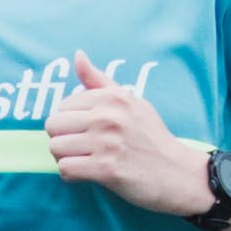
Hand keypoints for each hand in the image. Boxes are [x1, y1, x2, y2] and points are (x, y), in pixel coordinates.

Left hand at [44, 55, 208, 214]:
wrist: (177, 172)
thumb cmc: (150, 137)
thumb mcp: (130, 101)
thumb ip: (99, 81)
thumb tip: (77, 55)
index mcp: (112, 98)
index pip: (63, 106)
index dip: (70, 122)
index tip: (87, 131)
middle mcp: (108, 117)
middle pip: (53, 126)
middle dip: (62, 139)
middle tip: (81, 148)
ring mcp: (107, 143)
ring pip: (55, 148)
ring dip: (65, 158)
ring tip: (84, 160)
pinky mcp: (106, 169)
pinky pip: (65, 169)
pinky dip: (71, 175)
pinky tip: (87, 174)